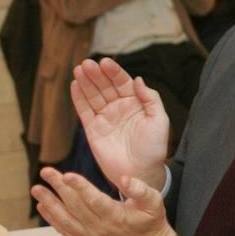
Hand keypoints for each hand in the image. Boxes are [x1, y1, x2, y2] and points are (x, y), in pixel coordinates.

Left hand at [31, 170, 174, 235]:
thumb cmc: (150, 222)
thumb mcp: (154, 202)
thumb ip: (140, 189)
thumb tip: (124, 179)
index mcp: (117, 217)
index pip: (94, 200)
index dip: (80, 187)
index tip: (66, 175)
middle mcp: (101, 229)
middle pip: (75, 206)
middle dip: (59, 188)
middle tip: (46, 172)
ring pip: (65, 219)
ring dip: (49, 203)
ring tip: (37, 189)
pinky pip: (64, 230)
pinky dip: (52, 219)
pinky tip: (42, 206)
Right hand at [70, 58, 168, 188]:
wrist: (141, 173)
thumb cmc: (153, 148)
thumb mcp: (159, 121)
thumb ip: (151, 99)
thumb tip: (138, 79)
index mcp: (135, 103)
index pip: (123, 82)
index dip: (114, 72)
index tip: (106, 62)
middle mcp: (119, 107)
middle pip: (105, 86)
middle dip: (97, 74)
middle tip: (88, 64)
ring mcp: (105, 117)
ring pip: (93, 96)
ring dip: (86, 82)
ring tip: (79, 70)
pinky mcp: (93, 129)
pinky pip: (84, 111)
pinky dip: (78, 98)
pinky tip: (74, 85)